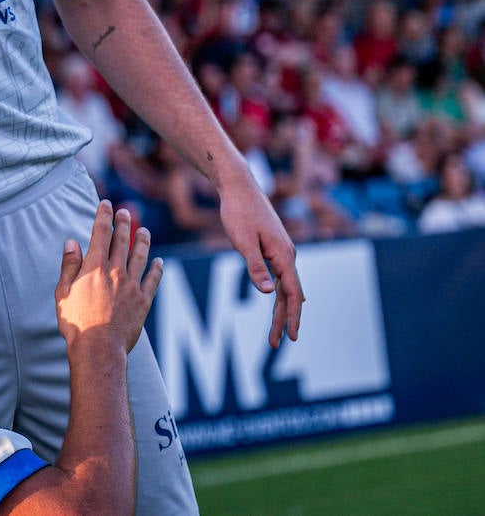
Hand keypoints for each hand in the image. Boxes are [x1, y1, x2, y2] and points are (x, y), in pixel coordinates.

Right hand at [55, 202, 161, 355]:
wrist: (98, 348)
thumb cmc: (76, 321)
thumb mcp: (62, 292)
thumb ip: (69, 265)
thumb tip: (72, 242)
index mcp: (94, 267)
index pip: (100, 233)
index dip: (103, 216)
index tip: (105, 204)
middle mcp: (115, 271)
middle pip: (121, 241)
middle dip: (123, 223)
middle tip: (125, 211)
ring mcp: (132, 285)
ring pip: (140, 256)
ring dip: (142, 241)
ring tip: (144, 230)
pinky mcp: (143, 301)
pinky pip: (153, 280)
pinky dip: (157, 269)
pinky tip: (160, 261)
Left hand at [218, 175, 304, 347]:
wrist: (238, 187)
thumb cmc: (238, 212)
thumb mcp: (243, 241)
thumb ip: (255, 267)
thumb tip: (269, 293)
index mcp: (283, 255)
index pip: (292, 293)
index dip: (291, 316)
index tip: (291, 336)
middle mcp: (287, 254)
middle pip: (290, 294)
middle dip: (283, 319)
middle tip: (275, 343)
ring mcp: (282, 251)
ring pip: (285, 286)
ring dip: (280, 309)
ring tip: (273, 333)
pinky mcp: (274, 247)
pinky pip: (280, 276)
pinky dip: (279, 293)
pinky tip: (277, 300)